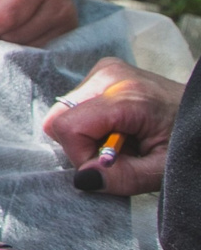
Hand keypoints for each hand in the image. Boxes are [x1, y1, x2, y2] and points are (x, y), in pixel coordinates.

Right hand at [41, 57, 181, 195]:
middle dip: (81, 145)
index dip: (81, 155)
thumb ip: (123, 177)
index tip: (108, 167)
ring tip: (125, 141)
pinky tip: (121, 129)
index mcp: (127, 95)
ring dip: (87, 135)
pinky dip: (92, 124)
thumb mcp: (163, 170)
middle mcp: (109, 75)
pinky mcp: (105, 72)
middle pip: (61, 117)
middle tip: (118, 155)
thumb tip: (83, 179)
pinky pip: (76, 104)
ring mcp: (106, 70)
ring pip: (66, 112)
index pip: (68, 125)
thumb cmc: (190, 144)